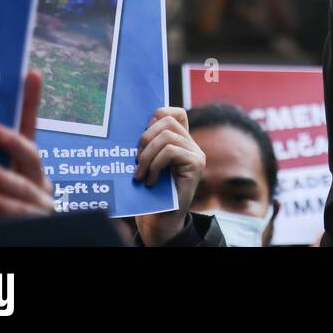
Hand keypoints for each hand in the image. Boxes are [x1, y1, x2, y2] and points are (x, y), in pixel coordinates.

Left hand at [0, 70, 55, 222]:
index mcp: (23, 164)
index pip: (29, 129)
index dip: (31, 101)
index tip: (30, 74)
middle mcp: (37, 179)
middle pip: (33, 156)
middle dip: (15, 142)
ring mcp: (41, 202)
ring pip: (27, 185)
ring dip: (3, 176)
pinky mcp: (39, 222)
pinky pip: (22, 211)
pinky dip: (2, 203)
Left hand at [133, 107, 205, 245]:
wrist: (161, 220)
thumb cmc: (151, 192)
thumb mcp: (148, 163)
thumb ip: (149, 144)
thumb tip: (141, 124)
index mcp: (180, 141)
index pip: (176, 112)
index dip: (159, 114)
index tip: (143, 132)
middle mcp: (191, 144)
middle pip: (167, 121)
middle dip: (145, 138)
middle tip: (136, 160)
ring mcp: (196, 153)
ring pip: (167, 136)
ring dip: (147, 155)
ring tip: (140, 174)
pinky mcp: (196, 164)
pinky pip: (171, 151)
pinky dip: (155, 164)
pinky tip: (150, 180)